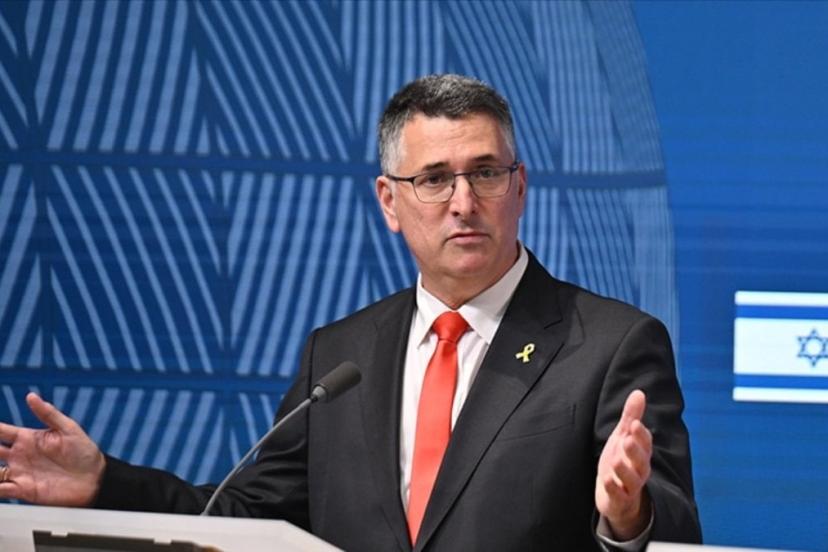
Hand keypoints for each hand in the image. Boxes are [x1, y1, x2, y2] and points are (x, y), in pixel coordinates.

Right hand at [0, 392, 104, 505]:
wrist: (95, 479)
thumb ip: (49, 414)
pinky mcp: (23, 490)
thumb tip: (31, 396)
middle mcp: (20, 455)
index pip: (2, 431)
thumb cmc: (85, 452)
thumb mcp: (68, 429)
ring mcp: (20, 473)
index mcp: (29, 438)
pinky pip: (1, 490)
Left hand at [595, 389, 652, 540]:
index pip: (645, 443)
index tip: (634, 423)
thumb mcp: (623, 437)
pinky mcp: (620, 499)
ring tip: (616, 460)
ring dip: (624, 470)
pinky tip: (606, 479)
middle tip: (627, 439)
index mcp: (640, 453)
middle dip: (635, 450)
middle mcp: (639, 469)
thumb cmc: (622, 461)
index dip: (640, 434)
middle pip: (641, 460)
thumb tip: (639, 392)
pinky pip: (618, 495)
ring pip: (631, 479)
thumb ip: (631, 416)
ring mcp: (630, 486)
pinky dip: (613, 488)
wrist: (617, 497)